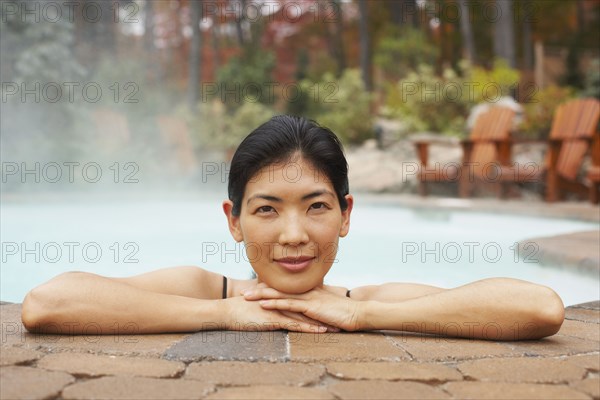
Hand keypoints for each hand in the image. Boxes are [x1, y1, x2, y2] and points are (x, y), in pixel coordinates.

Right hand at [222, 295, 333, 332]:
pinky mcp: (274, 319)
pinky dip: (308, 328)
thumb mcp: (257, 302)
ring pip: (305, 316)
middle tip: (341, 315)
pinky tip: (320, 331)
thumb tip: (275, 301)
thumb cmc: (239, 308)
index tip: (332, 306)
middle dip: (324, 312)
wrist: (225, 311)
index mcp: (279, 296)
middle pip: (308, 306)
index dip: (318, 302)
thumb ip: (268, 299)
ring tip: (337, 326)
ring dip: (321, 321)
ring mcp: (279, 309)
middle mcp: (282, 300)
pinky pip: (295, 325)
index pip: (302, 299)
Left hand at [242, 284, 361, 330]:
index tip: (254, 288)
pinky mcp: (310, 307)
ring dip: (262, 295)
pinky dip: (275, 303)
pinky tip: (263, 304)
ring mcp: (307, 298)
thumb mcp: (327, 307)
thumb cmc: (344, 312)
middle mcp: (306, 291)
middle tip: (243, 291)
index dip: (269, 287)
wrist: (357, 313)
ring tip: (246, 296)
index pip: (285, 287)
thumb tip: (308, 310)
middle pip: (278, 288)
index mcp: (308, 291)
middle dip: (260, 289)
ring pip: (280, 294)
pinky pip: (289, 305)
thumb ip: (316, 306)